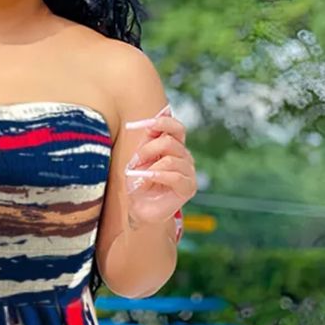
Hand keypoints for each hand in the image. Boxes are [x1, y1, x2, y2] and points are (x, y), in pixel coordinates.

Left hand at [123, 104, 196, 230]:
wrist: (140, 208)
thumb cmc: (139, 182)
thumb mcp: (140, 158)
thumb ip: (148, 139)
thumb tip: (157, 116)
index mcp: (175, 146)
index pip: (176, 127)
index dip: (160, 122)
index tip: (137, 125)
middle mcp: (185, 156)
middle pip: (170, 141)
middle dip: (147, 150)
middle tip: (134, 162)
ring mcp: (189, 171)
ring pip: (171, 159)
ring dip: (150, 166)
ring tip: (139, 176)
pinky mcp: (189, 187)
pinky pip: (175, 176)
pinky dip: (157, 176)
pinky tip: (146, 180)